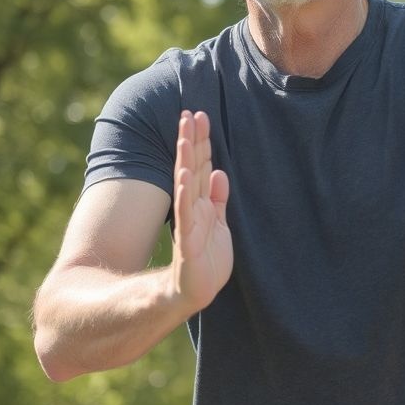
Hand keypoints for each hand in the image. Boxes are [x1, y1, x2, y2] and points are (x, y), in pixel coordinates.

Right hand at [171, 110, 232, 313]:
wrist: (194, 291)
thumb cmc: (207, 259)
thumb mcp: (219, 224)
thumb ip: (218, 199)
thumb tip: (219, 173)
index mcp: (201, 203)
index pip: (200, 166)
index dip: (201, 142)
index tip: (199, 116)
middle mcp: (193, 208)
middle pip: (192, 168)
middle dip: (191, 141)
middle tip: (190, 113)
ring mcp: (190, 222)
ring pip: (187, 186)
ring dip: (186, 160)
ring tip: (185, 135)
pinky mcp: (189, 242)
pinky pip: (187, 214)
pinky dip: (186, 194)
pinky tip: (185, 176)